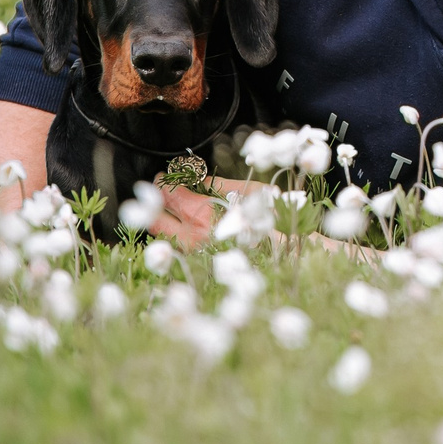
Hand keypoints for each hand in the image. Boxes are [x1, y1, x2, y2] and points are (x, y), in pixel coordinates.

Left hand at [146, 176, 275, 249]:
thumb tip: (198, 179)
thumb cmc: (271, 220)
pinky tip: (187, 228)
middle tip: (160, 192)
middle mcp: (192, 238)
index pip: (169, 195)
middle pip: (156, 220)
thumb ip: (218, 183)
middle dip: (155, 203)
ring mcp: (194, 255)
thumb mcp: (249, 191)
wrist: (287, 254)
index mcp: (203, 214)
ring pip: (165, 237)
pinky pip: (179, 249)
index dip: (164, 183)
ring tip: (174, 209)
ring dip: (166, 221)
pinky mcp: (200, 266)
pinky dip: (178, 236)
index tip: (164, 177)